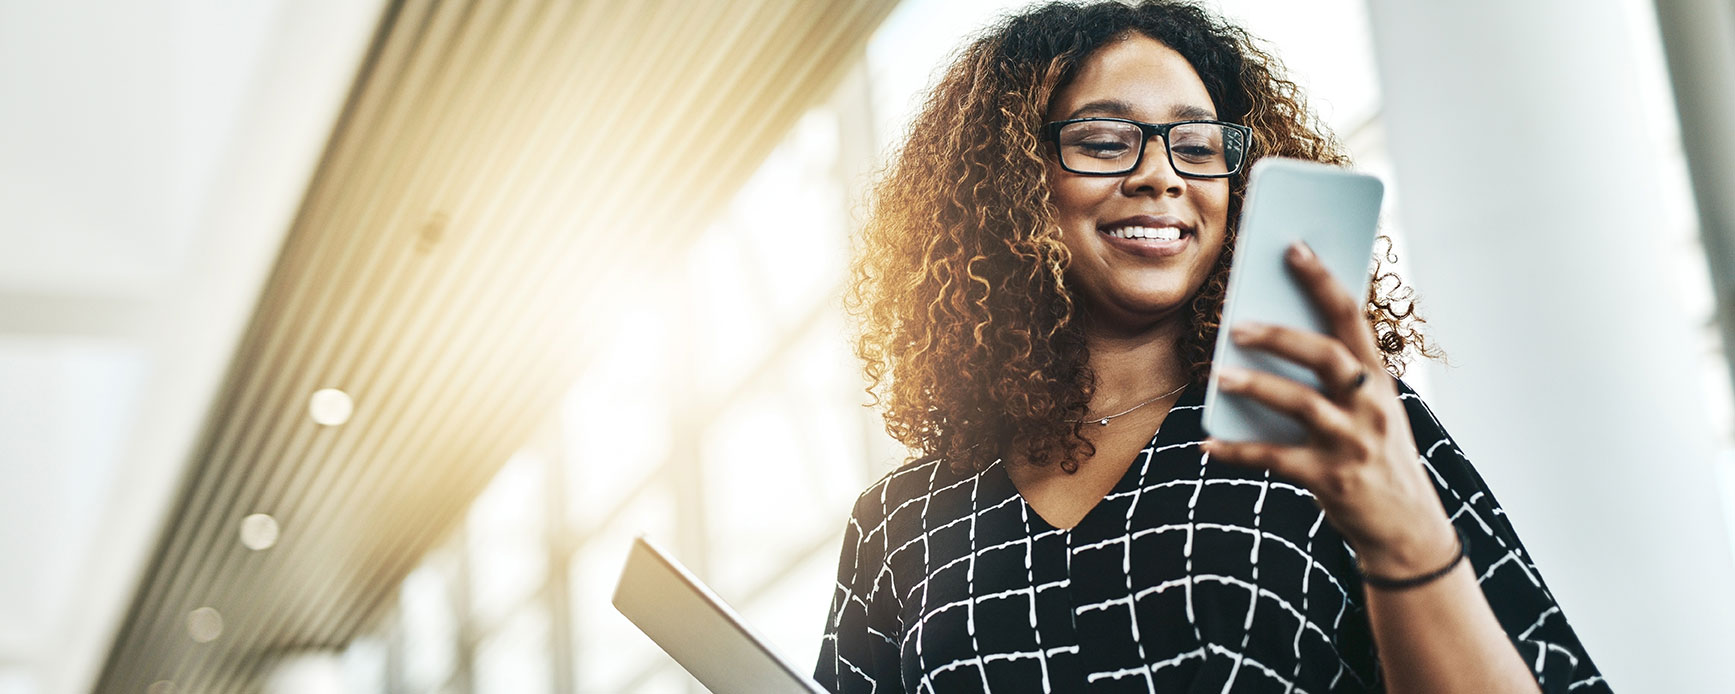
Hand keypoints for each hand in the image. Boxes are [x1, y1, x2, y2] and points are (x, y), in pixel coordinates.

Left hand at [1199, 241, 1455, 576]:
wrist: (1407, 529)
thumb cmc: (1376, 455)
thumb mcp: (1370, 409)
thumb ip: (1335, 376)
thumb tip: (1270, 332)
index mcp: (1378, 379)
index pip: (1352, 318)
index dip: (1323, 280)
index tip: (1294, 248)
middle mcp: (1370, 406)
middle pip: (1326, 356)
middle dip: (1281, 335)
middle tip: (1238, 324)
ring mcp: (1352, 443)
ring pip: (1301, 404)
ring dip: (1257, 386)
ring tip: (1220, 376)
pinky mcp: (1331, 480)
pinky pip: (1275, 460)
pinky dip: (1237, 452)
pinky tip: (1207, 445)